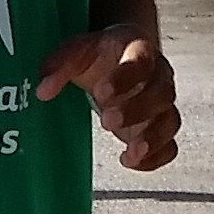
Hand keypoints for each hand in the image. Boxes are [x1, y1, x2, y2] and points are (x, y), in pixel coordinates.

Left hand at [38, 12, 179, 173]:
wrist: (120, 58)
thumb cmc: (99, 55)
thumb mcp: (76, 51)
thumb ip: (59, 66)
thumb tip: (43, 91)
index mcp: (139, 50)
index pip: (141, 61)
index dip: (125, 78)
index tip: (101, 92)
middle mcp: (158, 77)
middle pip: (161, 93)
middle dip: (137, 110)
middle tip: (107, 121)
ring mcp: (162, 105)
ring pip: (170, 121)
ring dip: (153, 139)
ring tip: (129, 153)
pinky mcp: (160, 128)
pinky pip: (170, 146)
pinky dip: (156, 158)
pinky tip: (131, 162)